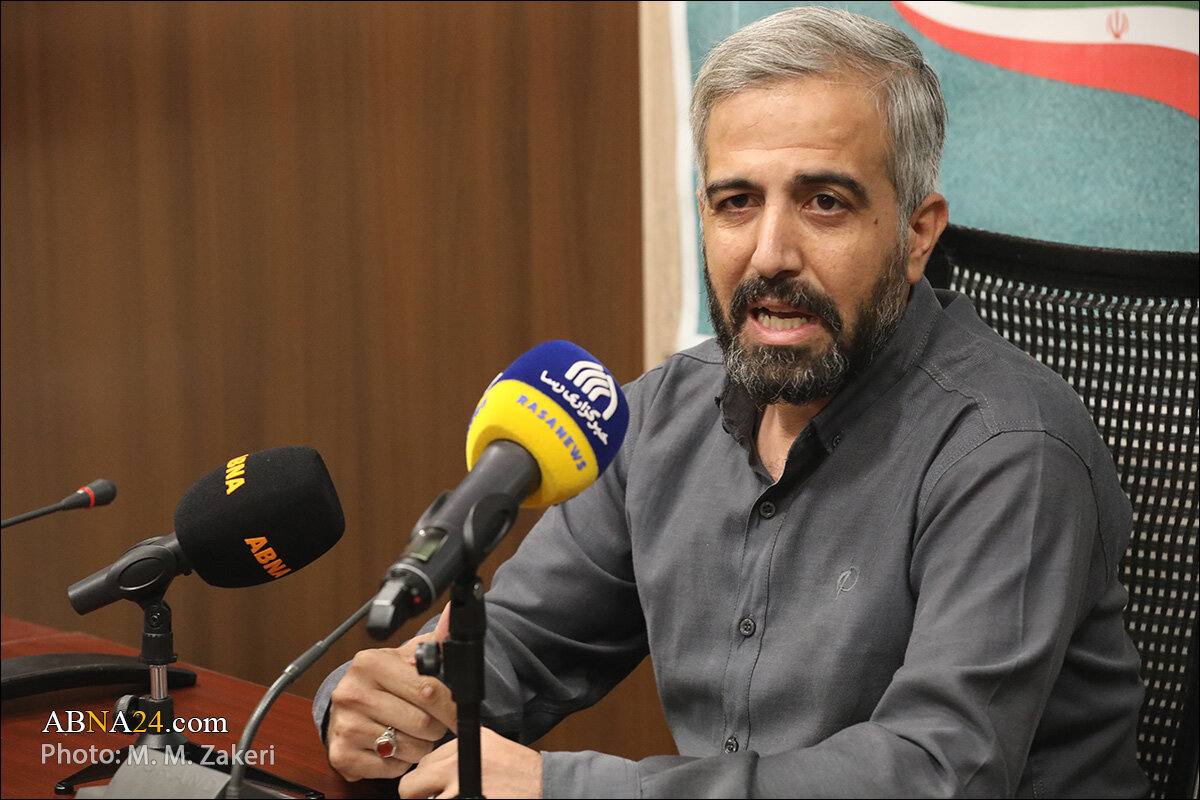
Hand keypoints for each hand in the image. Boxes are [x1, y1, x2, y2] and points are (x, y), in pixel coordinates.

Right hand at [326, 605, 455, 780]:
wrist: (349, 706)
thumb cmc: (386, 682)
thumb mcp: (409, 656)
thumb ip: (437, 640)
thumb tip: (454, 612)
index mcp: (370, 663)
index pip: (428, 690)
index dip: (450, 707)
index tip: (458, 714)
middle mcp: (352, 693)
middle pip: (422, 723)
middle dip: (436, 727)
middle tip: (430, 722)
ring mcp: (345, 725)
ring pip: (410, 748)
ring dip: (420, 746)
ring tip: (409, 732)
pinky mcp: (343, 754)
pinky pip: (392, 768)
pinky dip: (400, 762)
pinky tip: (392, 747)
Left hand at [398, 727, 542, 798]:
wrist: (546, 784)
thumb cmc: (521, 771)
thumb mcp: (490, 747)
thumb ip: (460, 755)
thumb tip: (433, 770)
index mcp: (464, 743)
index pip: (424, 763)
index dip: (425, 781)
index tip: (429, 789)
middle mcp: (458, 762)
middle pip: (412, 784)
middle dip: (416, 797)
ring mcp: (462, 786)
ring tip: (456, 798)